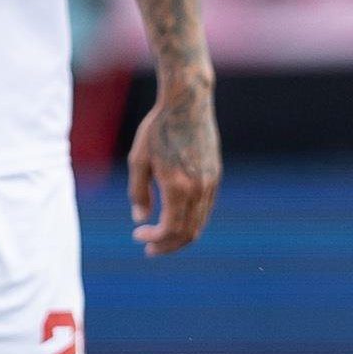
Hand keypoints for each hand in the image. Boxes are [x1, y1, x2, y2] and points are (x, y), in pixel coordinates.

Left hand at [127, 81, 218, 255]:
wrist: (187, 104)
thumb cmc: (156, 130)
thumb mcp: (138, 160)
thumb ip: (138, 192)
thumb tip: (139, 219)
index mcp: (178, 186)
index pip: (170, 228)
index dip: (154, 239)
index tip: (137, 235)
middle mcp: (199, 188)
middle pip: (188, 232)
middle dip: (168, 245)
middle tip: (149, 249)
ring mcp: (211, 183)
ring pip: (199, 222)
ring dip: (180, 235)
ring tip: (160, 238)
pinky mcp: (215, 176)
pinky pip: (205, 208)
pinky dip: (190, 220)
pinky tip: (174, 217)